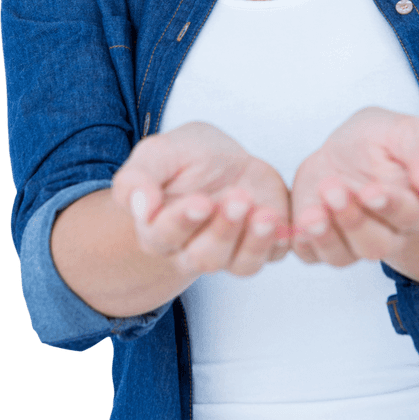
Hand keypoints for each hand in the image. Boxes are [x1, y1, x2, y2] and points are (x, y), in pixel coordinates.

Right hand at [111, 122, 290, 277]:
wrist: (222, 159)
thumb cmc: (183, 158)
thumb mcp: (157, 155)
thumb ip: (137, 179)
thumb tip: (139, 207)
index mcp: (159, 230)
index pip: (164, 237)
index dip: (182, 222)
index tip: (201, 201)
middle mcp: (193, 250)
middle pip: (206, 257)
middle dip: (223, 230)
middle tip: (237, 199)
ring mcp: (231, 250)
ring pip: (242, 264)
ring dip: (254, 242)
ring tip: (264, 214)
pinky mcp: (264, 243)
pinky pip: (274, 253)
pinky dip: (279, 239)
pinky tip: (281, 215)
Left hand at [289, 107, 418, 266]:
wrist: (349, 147)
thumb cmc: (383, 140)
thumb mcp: (407, 132)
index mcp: (416, 208)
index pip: (408, 216)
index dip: (390, 206)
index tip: (371, 190)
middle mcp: (387, 234)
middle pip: (375, 245)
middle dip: (353, 221)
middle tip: (334, 189)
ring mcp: (351, 241)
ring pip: (342, 256)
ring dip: (326, 236)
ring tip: (312, 213)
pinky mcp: (320, 239)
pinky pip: (310, 254)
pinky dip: (302, 242)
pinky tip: (297, 221)